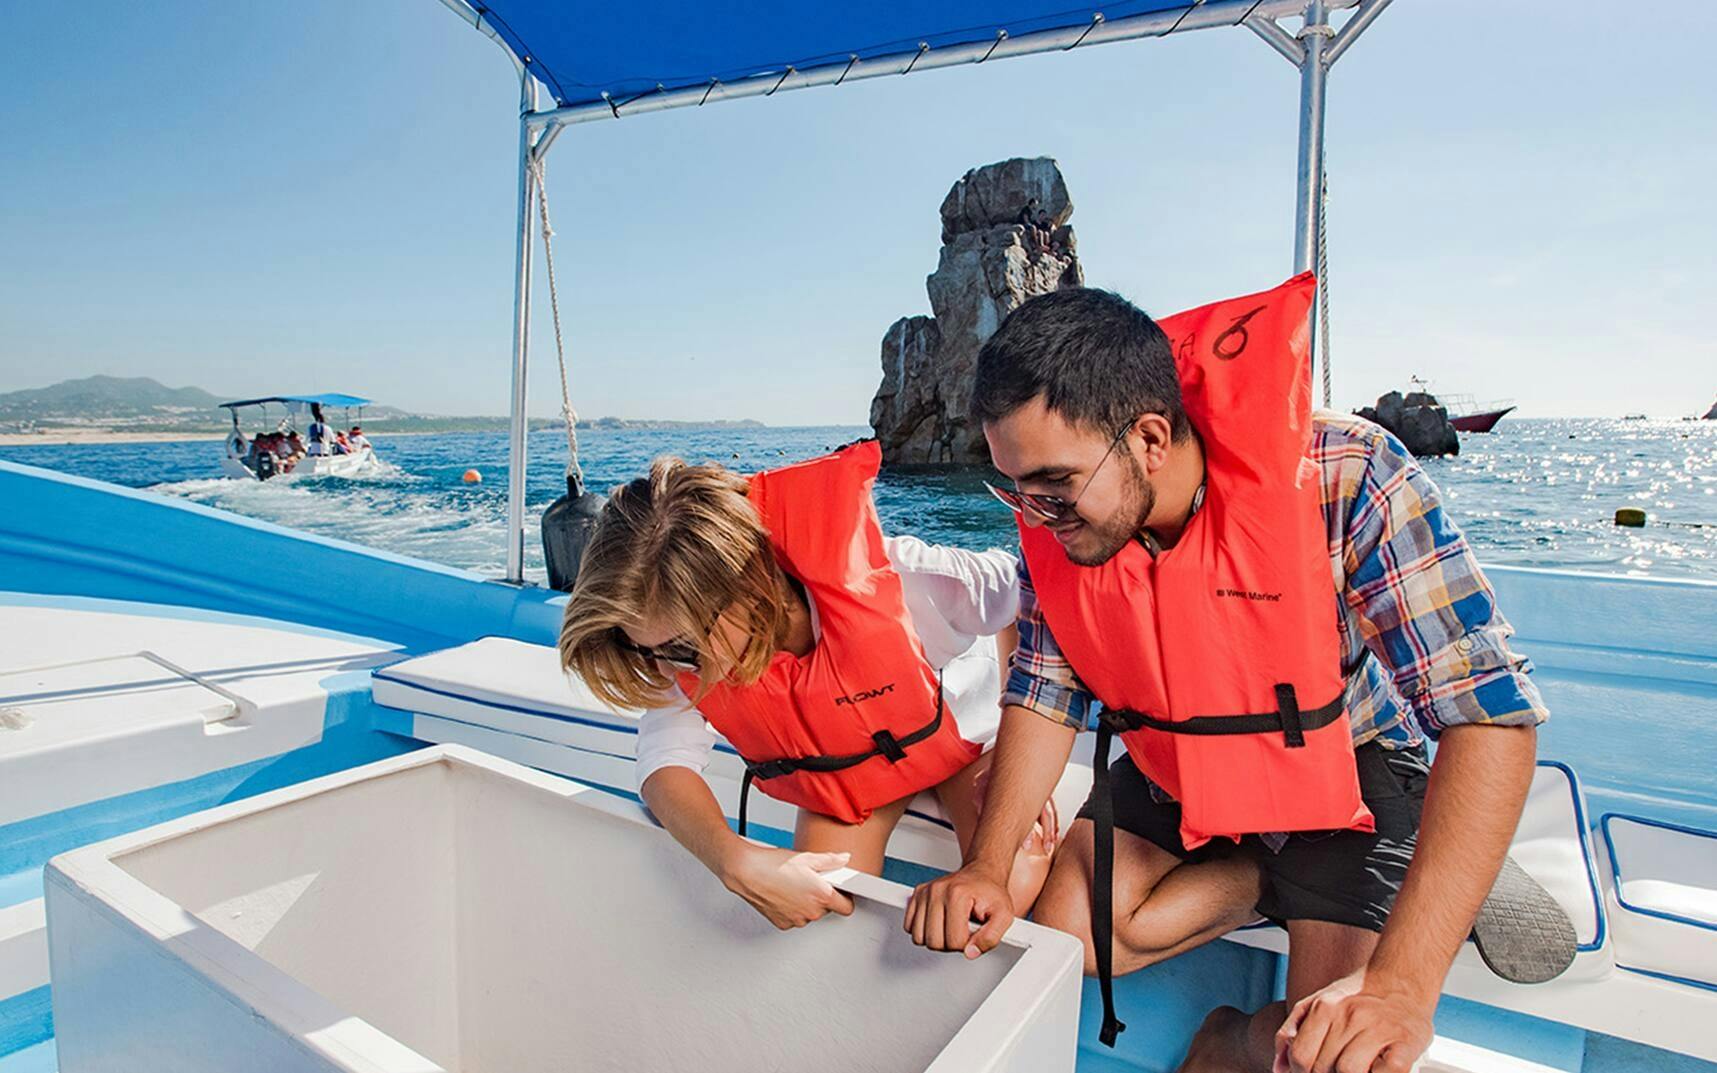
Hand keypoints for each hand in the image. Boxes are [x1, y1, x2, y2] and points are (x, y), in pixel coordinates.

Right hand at [721, 846, 854, 929]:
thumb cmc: (772, 864)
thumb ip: (830, 860)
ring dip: (806, 902)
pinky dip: (792, 909)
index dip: (845, 897)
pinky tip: (784, 894)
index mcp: (822, 895)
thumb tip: (843, 859)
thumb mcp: (806, 857)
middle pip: (827, 908)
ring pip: (810, 913)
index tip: (841, 890)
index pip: (847, 907)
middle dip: (821, 896)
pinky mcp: (783, 923)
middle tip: (810, 880)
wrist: (746, 871)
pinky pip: (795, 918)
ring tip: (793, 885)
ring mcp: (797, 920)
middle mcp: (811, 912)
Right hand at [904, 862, 1014, 958]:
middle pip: (934, 941)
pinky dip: (923, 931)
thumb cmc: (991, 894)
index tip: (974, 933)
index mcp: (957, 895)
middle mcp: (937, 891)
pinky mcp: (917, 895)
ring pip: (919, 937)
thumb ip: (990, 938)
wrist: (981, 874)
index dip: (967, 944)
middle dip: (950, 943)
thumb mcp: (1003, 916)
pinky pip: (909, 927)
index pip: (955, 940)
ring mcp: (925, 892)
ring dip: (936, 938)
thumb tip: (971, 952)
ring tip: (950, 927)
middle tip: (962, 931)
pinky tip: (938, 923)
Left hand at [1275, 968, 1433, 1072]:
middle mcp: (1350, 1016)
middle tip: (1332, 1070)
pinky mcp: (1405, 1043)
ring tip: (1355, 1069)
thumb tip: (1278, 1068)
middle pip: (1322, 1067)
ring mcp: (1379, 1029)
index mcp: (1325, 1007)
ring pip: (1348, 1072)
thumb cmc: (1358, 997)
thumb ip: (1293, 1031)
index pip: (1300, 1056)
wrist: (1402, 979)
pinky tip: (1374, 1069)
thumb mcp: (1318, 1003)